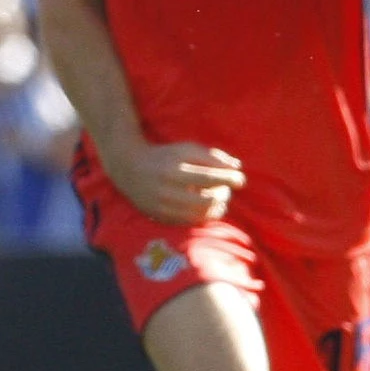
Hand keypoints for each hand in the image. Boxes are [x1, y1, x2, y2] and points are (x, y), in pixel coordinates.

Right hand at [104, 138, 244, 226]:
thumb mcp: (187, 148)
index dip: (229, 179)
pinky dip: (202, 216)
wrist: (129, 168)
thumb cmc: (164, 156)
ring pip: (200, 215)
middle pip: (207, 200)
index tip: (240, 180)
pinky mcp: (160, 217)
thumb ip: (213, 156)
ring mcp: (162, 207)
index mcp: (174, 170)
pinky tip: (206, 208)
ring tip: (219, 200)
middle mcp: (166, 191)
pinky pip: (189, 222)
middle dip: (223, 196)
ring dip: (216, 209)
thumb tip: (237, 167)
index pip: (209, 177)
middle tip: (226, 190)